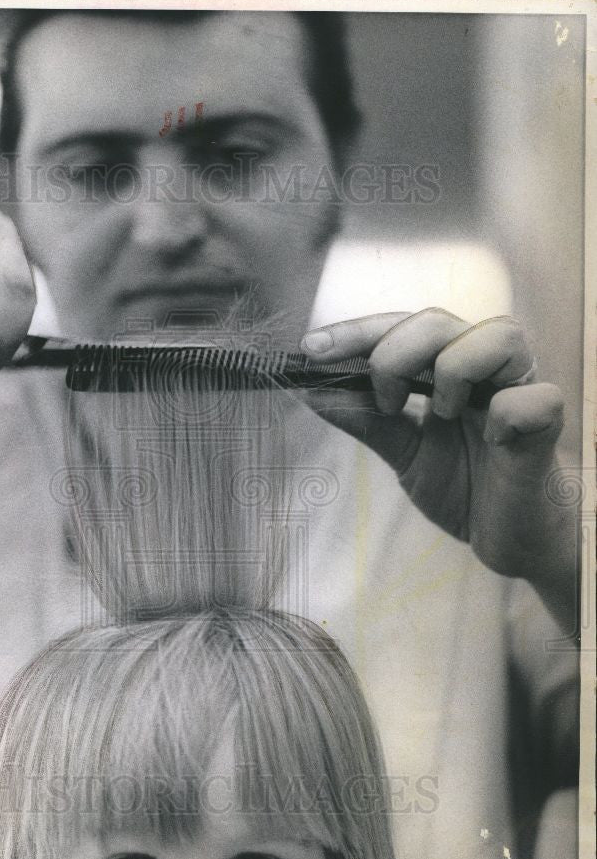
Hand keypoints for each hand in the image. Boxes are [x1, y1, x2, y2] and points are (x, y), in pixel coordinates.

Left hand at [300, 309, 573, 628]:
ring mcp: (520, 388)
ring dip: (454, 371)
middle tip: (385, 401)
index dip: (355, 332)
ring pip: (498, 335)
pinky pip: (533, 399)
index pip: (398, 326)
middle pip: (438, 319)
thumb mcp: (402, 453)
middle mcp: (484, 366)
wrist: (509, 540)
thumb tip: (309, 390)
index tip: (311, 350)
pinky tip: (492, 441)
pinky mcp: (549, 423)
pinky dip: (505, 415)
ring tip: (444, 416)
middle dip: (394, 354)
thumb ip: (364, 420)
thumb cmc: (463, 487)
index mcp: (447, 366)